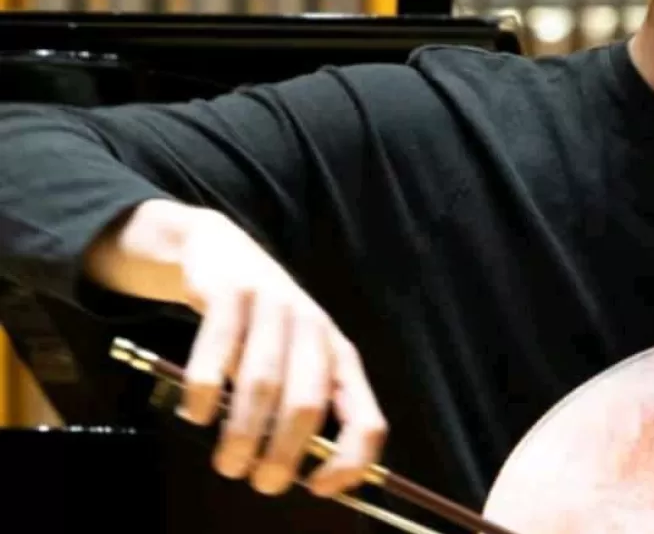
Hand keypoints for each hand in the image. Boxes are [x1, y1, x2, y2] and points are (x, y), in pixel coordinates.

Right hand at [173, 208, 387, 497]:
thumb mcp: (296, 361)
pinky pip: (218, 351)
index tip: (317, 489)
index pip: (366, 416)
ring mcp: (274, 308)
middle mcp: (315, 330)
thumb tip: (302, 476)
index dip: (350, 459)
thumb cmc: (265, 327)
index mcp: (341, 357)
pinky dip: (206, 391)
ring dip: (244, 432)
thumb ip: (301, 406)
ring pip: (263, 382)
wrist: (224, 254)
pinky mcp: (232, 294)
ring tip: (228, 462)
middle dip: (284, 453)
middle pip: (308, 402)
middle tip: (260, 484)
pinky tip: (197, 415)